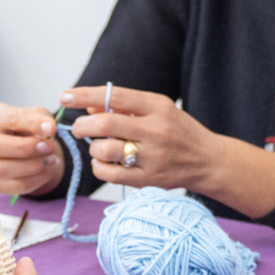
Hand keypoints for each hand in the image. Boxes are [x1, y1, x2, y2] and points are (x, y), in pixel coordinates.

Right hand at [0, 102, 64, 197]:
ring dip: (32, 166)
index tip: (52, 129)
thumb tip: (49, 129)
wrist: (30, 147)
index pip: (8, 119)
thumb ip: (43, 119)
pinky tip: (48, 170)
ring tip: (51, 159)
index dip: (32, 124)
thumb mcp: (39, 116)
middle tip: (49, 147)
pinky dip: (37, 179)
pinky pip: (15, 185)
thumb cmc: (31, 128)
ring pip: (1, 169)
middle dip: (25, 148)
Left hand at [61, 85, 219, 190]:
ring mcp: (153, 156)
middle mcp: (156, 130)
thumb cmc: (179, 132)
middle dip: (82, 126)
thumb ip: (125, 107)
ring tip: (99, 147)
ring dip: (93, 148)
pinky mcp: (149, 179)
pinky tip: (105, 163)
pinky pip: (110, 174)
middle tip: (77, 129)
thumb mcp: (158, 110)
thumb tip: (89, 106)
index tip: (65, 97)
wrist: (209, 161)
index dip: (84, 95)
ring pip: (105, 150)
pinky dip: (99, 167)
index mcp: (158, 106)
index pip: (114, 96)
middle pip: (105, 124)